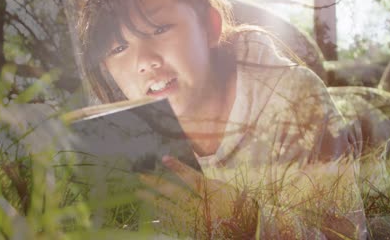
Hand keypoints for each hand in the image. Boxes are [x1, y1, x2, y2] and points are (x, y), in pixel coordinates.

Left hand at [138, 156, 257, 237]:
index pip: (193, 179)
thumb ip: (208, 185)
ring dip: (154, 201)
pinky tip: (153, 213)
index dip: (179, 168)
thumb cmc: (241, 207)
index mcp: (213, 196)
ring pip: (171, 210)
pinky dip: (163, 217)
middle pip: (176, 195)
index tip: (164, 158)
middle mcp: (202, 209)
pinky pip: (174, 224)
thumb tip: (190, 178)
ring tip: (140, 193)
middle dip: (158, 184)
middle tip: (141, 177)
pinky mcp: (194, 232)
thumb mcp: (227, 191)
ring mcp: (196, 222)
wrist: (249, 232)